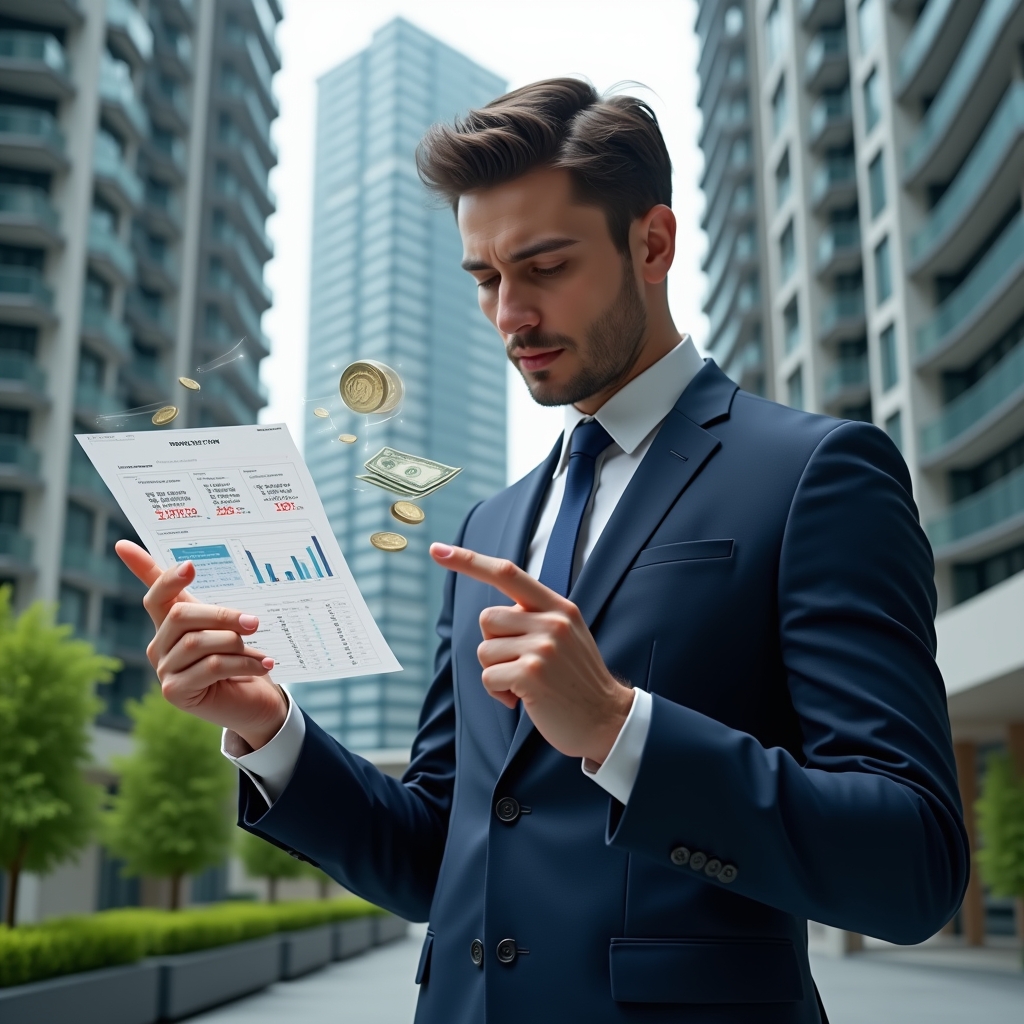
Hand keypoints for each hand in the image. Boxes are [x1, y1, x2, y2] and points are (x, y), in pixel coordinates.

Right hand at [116, 540, 287, 749]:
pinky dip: (242, 663)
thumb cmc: (241, 659)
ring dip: (235, 644)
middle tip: (254, 622)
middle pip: (181, 615)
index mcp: (169, 624)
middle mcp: (159, 645)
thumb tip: (202, 566)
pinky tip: (263, 665)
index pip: (158, 595)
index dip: (167, 578)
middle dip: (221, 615)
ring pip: (197, 642)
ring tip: (260, 652)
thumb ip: (216, 603)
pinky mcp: (175, 691)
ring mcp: (163, 669)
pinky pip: (211, 666)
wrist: (255, 702)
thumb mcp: (229, 627)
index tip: (190, 565)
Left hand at [429, 542, 633, 764]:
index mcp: (559, 607)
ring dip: (497, 672)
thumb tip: (493, 617)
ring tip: (526, 685)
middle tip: (521, 666)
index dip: (470, 561)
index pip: (508, 573)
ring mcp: (543, 646)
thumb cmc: (576, 682)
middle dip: (494, 646)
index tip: (438, 549)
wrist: (607, 720)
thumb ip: (536, 618)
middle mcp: (552, 621)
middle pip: (488, 619)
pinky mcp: (531, 673)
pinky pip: (488, 677)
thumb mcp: (567, 636)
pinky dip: (499, 692)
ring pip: (485, 650)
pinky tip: (523, 700)